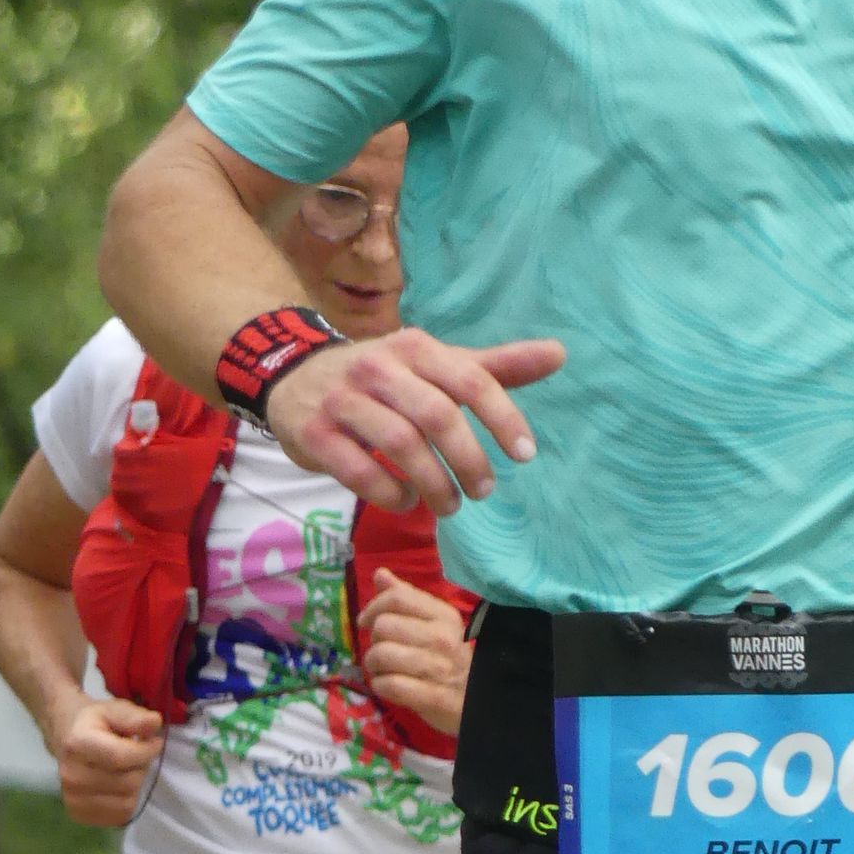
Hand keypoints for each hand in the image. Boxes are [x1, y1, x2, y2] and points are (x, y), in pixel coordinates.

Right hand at [52, 695, 164, 827]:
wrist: (66, 737)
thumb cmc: (97, 724)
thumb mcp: (115, 710)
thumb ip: (135, 717)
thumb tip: (155, 722)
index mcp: (77, 744)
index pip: (121, 757)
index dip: (146, 751)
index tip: (154, 742)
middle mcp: (71, 775)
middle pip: (127, 782)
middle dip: (140, 767)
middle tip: (135, 756)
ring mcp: (72, 798)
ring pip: (126, 802)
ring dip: (134, 786)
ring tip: (125, 770)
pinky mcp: (78, 814)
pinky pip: (120, 816)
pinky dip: (126, 801)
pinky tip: (117, 786)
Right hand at [265, 327, 565, 515]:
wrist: (294, 377)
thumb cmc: (382, 377)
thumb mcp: (435, 365)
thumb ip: (493, 367)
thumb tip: (560, 354)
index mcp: (415, 347)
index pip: (470, 380)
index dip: (502, 418)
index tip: (524, 455)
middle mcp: (378, 368)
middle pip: (436, 416)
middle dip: (468, 460)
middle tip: (484, 491)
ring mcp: (342, 400)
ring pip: (399, 444)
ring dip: (433, 484)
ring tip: (450, 505)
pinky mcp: (315, 434)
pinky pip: (358, 470)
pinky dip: (389, 494)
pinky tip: (405, 502)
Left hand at [358, 568, 471, 735]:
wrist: (478, 700)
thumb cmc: (449, 658)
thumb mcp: (434, 623)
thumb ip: (406, 597)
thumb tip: (380, 573)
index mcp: (442, 615)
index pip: (397, 597)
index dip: (373, 608)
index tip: (367, 622)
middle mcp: (441, 637)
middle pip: (384, 626)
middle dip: (374, 640)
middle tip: (383, 650)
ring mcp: (437, 668)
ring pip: (381, 654)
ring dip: (374, 665)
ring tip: (383, 670)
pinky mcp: (431, 697)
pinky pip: (388, 685)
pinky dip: (380, 686)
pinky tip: (387, 685)